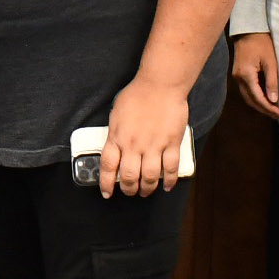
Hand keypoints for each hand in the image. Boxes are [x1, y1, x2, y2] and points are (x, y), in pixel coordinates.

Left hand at [101, 76, 188, 197]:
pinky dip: (169, 180)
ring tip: (146, 192)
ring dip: (148, 188)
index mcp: (117, 137)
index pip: (108, 167)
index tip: (107, 193)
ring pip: (150, 177)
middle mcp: (134, 145)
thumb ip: (115, 133)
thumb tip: (116, 147)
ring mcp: (154, 146)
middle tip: (131, 192)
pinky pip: (171, 168)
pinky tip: (166, 186)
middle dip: (129, 189)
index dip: (106, 184)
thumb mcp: (116, 114)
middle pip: (130, 177)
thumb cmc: (136, 95)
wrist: (160, 85)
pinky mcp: (172, 143)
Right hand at [230, 33, 278, 119]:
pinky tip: (264, 98)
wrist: (248, 31)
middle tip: (277, 115)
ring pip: (247, 97)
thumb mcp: (270, 62)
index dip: (268, 107)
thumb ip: (271, 81)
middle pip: (250, 100)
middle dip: (264, 109)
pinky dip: (255, 97)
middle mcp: (238, 78)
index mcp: (246, 76)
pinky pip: (246, 90)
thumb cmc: (261, 44)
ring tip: (272, 109)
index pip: (257, 98)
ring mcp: (236, 77)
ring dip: (259, 105)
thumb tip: (273, 100)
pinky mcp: (238, 74)